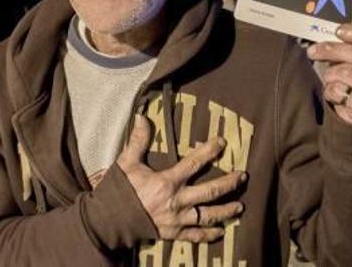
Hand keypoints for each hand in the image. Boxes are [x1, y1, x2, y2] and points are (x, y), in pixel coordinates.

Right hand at [116, 115, 245, 241]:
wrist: (108, 222)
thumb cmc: (118, 191)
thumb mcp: (126, 163)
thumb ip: (138, 140)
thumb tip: (143, 116)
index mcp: (167, 182)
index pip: (194, 163)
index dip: (210, 151)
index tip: (222, 143)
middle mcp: (177, 201)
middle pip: (210, 192)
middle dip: (229, 183)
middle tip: (243, 176)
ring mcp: (177, 220)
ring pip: (208, 215)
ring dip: (226, 211)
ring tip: (240, 206)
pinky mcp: (172, 234)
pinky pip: (195, 236)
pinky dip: (208, 234)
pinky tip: (220, 231)